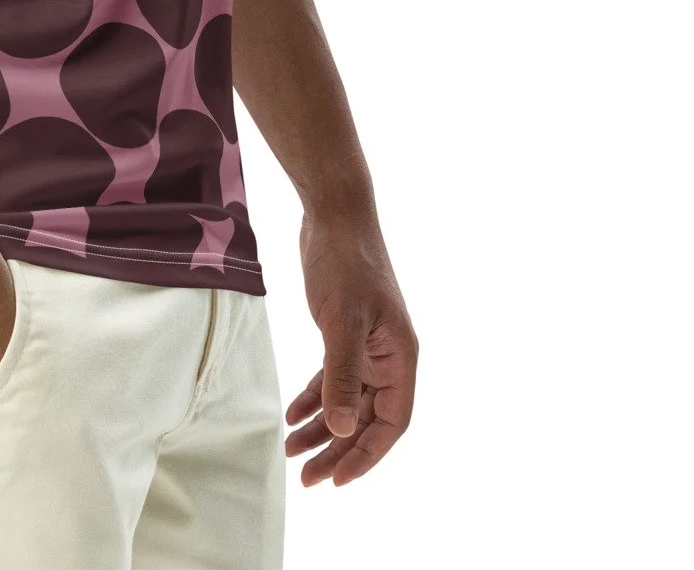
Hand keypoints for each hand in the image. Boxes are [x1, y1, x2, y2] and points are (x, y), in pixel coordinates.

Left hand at [286, 203, 417, 486]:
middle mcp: (389, 357)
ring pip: (347, 401)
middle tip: (307, 477)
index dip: (367, 454)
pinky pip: (334, 377)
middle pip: (367, 418)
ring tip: (292, 450)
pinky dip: (314, 397)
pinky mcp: (346, 333)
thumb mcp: (343, 321)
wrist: (335, 215)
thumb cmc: (346, 263)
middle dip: (338, 449)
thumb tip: (340, 429)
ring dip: (322, 426)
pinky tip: (292, 413)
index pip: (391, 422)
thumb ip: (342, 375)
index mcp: (401, 357)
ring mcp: (368, 345)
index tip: (338, 479)